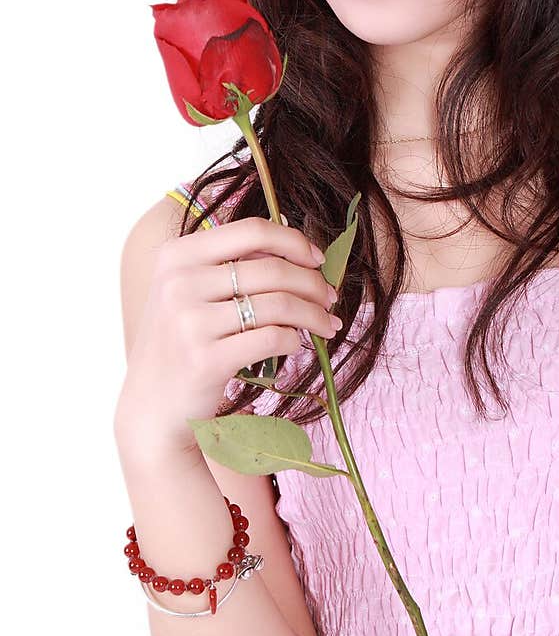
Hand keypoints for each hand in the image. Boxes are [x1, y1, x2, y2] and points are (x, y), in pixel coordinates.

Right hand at [115, 215, 339, 456]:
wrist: (151, 405)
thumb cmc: (180, 342)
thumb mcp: (190, 291)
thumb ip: (232, 264)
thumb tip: (298, 248)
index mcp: (177, 255)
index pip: (251, 231)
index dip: (294, 241)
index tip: (317, 259)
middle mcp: (179, 283)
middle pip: (272, 269)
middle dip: (313, 283)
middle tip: (330, 298)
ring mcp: (189, 322)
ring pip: (278, 305)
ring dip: (313, 314)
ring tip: (327, 324)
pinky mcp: (205, 360)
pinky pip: (272, 339)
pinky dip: (294, 340)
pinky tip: (297, 344)